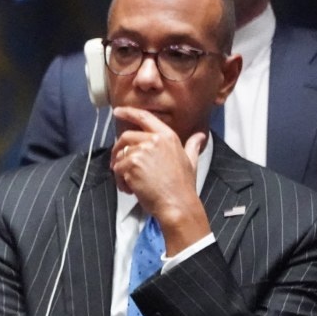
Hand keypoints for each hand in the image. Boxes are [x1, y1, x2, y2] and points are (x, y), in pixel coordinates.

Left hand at [111, 106, 210, 251]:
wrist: (177, 203)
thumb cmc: (183, 186)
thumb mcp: (191, 161)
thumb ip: (192, 146)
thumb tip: (199, 136)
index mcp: (167, 136)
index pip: (144, 117)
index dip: (129, 112)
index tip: (118, 111)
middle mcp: (154, 140)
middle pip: (125, 137)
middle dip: (118, 151)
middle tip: (119, 165)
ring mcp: (142, 151)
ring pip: (120, 156)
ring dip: (120, 170)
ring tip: (130, 184)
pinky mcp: (131, 164)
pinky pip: (117, 170)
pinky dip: (120, 182)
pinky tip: (131, 190)